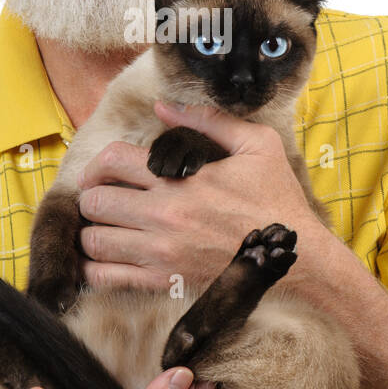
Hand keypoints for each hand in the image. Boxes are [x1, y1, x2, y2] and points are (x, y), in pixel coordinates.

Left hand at [76, 101, 332, 294]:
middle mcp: (164, 216)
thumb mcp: (257, 146)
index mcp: (181, 179)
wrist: (295, 258)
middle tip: (103, 196)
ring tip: (105, 226)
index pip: (112, 161)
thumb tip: (163, 106)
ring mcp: (161, 253)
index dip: (100, 162)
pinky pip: (107, 277)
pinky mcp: (164, 281)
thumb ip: (208, 120)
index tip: (105, 169)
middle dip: (93, 195)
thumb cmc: (278, 200)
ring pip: (93, 240)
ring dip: (92, 230)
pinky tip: (104, 258)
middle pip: (94, 201)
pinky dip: (95, 267)